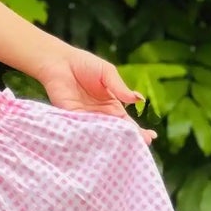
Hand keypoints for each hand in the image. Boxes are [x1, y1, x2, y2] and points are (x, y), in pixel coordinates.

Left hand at [38, 46, 156, 144]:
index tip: (151, 137)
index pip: (127, 121)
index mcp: (111, 104)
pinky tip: (103, 143)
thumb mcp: (107, 73)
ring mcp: (85, 117)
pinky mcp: (70, 117)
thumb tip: (139, 99)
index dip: (138, 130)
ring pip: (101, 133)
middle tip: (142, 148)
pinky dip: (93, 135)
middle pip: (116, 131)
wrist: (59, 61)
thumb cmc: (84, 64)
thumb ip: (120, 87)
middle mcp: (100, 114)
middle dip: (129, 140)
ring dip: (112, 141)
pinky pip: (83, 128)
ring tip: (125, 149)